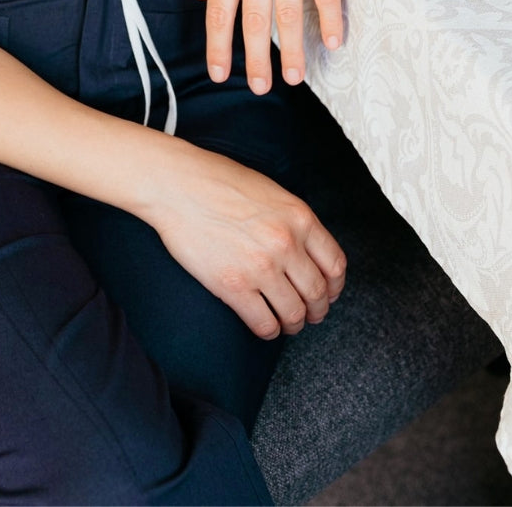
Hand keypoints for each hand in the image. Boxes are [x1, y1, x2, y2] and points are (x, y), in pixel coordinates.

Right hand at [147, 141, 345, 338]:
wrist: (176, 184)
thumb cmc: (216, 180)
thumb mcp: (269, 191)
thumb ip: (291, 220)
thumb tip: (305, 249)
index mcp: (299, 217)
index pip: (335, 264)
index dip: (334, 286)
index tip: (328, 293)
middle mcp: (286, 243)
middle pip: (318, 293)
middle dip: (316, 310)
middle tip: (309, 314)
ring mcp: (261, 267)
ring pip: (294, 313)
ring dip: (293, 323)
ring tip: (286, 322)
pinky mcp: (233, 286)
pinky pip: (264, 323)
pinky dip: (268, 330)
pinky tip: (264, 324)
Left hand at [194, 0, 346, 93]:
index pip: (221, 8)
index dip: (218, 44)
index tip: (220, 75)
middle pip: (252, 15)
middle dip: (254, 57)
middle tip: (259, 89)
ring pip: (287, 7)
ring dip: (293, 47)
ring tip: (297, 77)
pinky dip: (328, 17)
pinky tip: (332, 42)